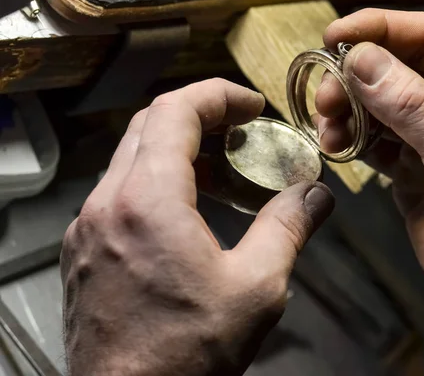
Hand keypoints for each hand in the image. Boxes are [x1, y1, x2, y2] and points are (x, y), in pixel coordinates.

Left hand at [61, 79, 334, 375]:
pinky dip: (158, 182)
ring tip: (224, 172)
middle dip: (201, 116)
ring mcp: (90, 227)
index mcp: (148, 201)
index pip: (176, 111)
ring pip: (133, 158)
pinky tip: (190, 212)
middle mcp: (107, 204)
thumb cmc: (184, 356)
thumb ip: (287, 229)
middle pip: (150, 125)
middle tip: (241, 130)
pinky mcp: (86, 249)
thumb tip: (315, 197)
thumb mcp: (256, 288)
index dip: (218, 96)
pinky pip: (120, 192)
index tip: (250, 105)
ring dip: (180, 151)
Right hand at [315, 9, 423, 367]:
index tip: (333, 35)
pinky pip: (372, 140)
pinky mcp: (410, 168)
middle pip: (394, 68)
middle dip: (354, 77)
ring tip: (327, 129)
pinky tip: (337, 147)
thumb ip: (411, 105)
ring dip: (346, 110)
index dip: (379, 29)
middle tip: (325, 98)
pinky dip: (350, 139)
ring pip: (377, 104)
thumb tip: (360, 59)